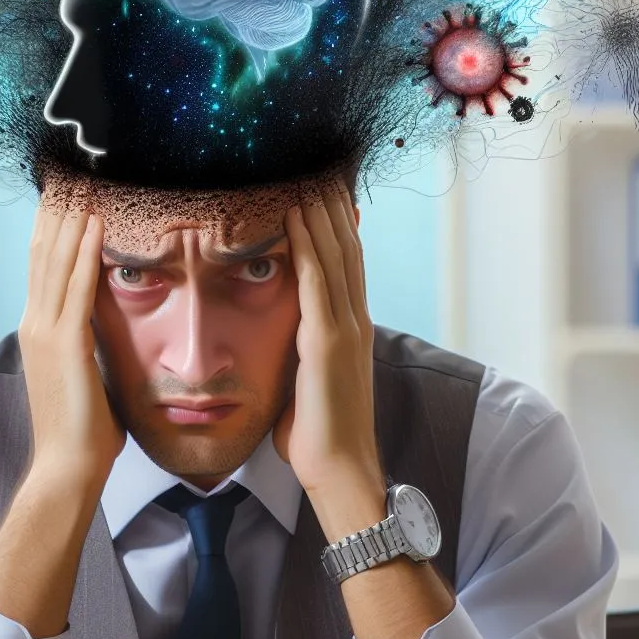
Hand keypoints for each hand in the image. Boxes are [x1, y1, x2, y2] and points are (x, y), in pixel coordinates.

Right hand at [19, 196, 126, 481]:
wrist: (67, 467)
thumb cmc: (82, 429)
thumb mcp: (83, 374)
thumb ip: (88, 344)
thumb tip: (107, 328)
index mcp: (38, 330)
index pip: (43, 266)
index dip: (53, 227)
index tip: (67, 195)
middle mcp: (35, 324)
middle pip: (43, 252)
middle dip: (58, 210)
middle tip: (72, 173)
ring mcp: (46, 333)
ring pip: (56, 261)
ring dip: (72, 219)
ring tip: (86, 183)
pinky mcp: (65, 345)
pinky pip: (77, 287)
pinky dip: (86, 252)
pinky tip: (96, 223)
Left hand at [272, 180, 384, 498]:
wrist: (340, 470)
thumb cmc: (320, 435)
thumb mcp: (310, 384)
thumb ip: (303, 356)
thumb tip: (284, 345)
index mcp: (350, 331)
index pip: (346, 267)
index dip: (337, 228)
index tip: (324, 194)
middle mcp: (353, 322)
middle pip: (346, 251)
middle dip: (332, 208)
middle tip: (319, 169)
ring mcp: (345, 330)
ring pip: (335, 256)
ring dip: (320, 213)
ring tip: (307, 176)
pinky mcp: (328, 342)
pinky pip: (317, 281)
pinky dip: (308, 244)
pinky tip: (297, 215)